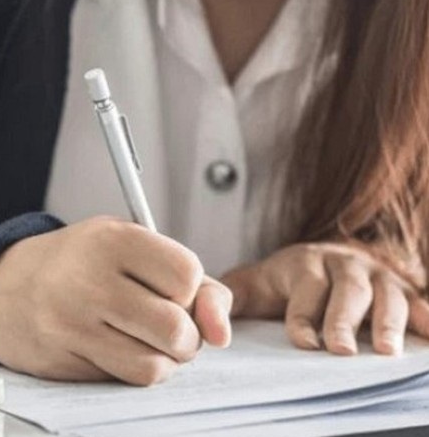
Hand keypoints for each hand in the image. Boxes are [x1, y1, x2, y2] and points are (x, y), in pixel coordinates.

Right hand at [0, 217, 232, 384]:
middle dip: (186, 337)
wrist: (2, 288)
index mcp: (111, 239)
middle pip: (175, 328)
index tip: (173, 290)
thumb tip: (221, 330)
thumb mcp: (131, 248)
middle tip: (169, 327)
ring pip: (154, 365)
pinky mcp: (61, 358)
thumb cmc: (76, 265)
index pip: (187, 275)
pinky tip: (118, 350)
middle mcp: (88, 279)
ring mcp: (70, 322)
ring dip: (163, 360)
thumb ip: (192, 282)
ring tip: (146, 341)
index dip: (191, 291)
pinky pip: (124, 379)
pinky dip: (134, 371)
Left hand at [222, 243, 428, 355]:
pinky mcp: (402, 287)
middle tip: (340, 351)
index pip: (307, 287)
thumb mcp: (249, 286)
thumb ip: (226, 300)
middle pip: (348, 290)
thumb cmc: (278, 283)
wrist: (315, 262)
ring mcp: (377, 274)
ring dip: (388, 321)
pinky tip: (428, 332)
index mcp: (305, 262)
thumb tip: (207, 324)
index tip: (302, 342)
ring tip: (385, 350)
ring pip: (387, 294)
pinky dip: (425, 315)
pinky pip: (417, 299)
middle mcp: (344, 263)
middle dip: (343, 320)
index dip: (303, 315)